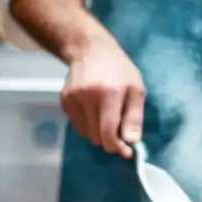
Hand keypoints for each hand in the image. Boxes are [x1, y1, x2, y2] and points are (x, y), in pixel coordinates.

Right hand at [61, 37, 145, 157]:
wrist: (91, 50)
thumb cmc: (119, 71)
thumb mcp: (136, 90)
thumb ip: (134, 118)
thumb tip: (131, 142)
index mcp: (109, 93)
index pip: (108, 132)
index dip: (117, 147)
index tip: (126, 151)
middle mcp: (87, 96)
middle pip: (97, 137)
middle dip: (109, 140)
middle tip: (119, 131)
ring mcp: (73, 98)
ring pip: (86, 134)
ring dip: (98, 133)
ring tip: (106, 116)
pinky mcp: (64, 101)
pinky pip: (78, 126)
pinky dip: (88, 125)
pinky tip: (94, 110)